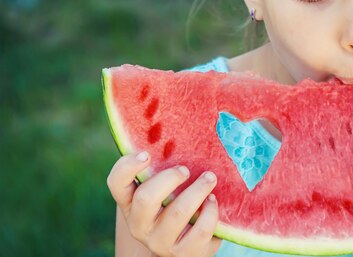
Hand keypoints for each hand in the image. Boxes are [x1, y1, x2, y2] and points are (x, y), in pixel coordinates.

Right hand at [107, 152, 221, 256]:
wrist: (186, 244)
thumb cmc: (174, 204)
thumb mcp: (164, 187)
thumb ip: (163, 165)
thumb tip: (181, 129)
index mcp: (130, 202)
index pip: (116, 183)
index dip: (128, 166)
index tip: (147, 153)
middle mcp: (139, 224)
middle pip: (145, 198)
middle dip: (169, 179)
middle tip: (185, 169)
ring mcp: (161, 242)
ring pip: (177, 213)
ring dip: (198, 191)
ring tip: (210, 178)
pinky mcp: (184, 253)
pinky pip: (200, 230)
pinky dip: (210, 211)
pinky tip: (213, 201)